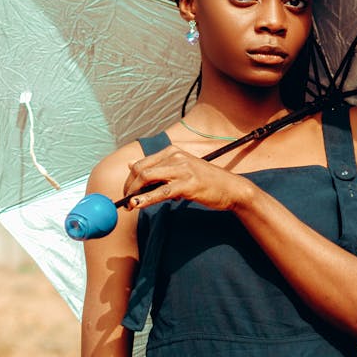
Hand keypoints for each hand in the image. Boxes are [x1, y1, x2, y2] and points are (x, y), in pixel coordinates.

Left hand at [123, 146, 249, 212]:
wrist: (230, 188)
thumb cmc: (205, 180)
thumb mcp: (180, 169)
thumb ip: (157, 167)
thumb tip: (130, 164)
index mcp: (172, 151)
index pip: (141, 163)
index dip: (128, 179)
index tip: (126, 193)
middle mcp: (176, 156)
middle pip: (141, 170)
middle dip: (128, 187)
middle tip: (125, 202)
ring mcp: (182, 169)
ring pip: (147, 178)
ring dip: (134, 193)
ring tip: (128, 206)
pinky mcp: (188, 184)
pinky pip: (161, 192)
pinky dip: (146, 199)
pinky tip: (138, 205)